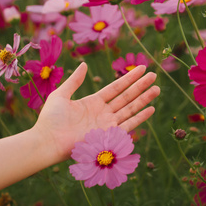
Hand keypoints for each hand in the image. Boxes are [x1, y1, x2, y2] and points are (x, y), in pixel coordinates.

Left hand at [33, 62, 159, 160]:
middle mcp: (103, 112)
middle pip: (126, 96)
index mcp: (93, 102)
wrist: (48, 141)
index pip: (116, 87)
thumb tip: (84, 65)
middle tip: (154, 75)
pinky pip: (128, 125)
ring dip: (144, 99)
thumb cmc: (51, 119)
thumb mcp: (61, 94)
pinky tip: (151, 108)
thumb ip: (74, 81)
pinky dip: (140, 117)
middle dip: (140, 86)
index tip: (141, 68)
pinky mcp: (108, 135)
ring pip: (130, 108)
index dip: (129, 78)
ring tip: (157, 89)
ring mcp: (107, 124)